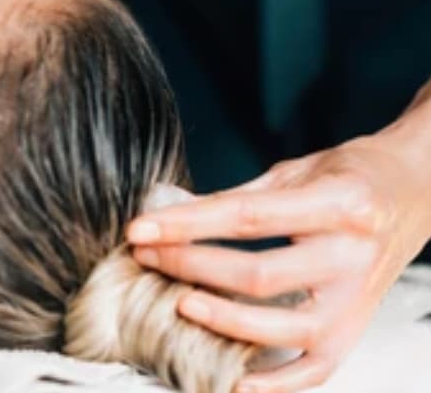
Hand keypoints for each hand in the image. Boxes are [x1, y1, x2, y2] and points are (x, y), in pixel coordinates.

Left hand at [126, 132, 430, 392]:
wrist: (416, 191)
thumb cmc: (351, 176)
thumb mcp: (295, 170)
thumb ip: (236, 197)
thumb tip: (168, 211)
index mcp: (338, 203)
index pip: (245, 218)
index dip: (186, 225)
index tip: (140, 229)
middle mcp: (353, 253)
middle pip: (259, 274)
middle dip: (190, 266)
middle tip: (146, 257)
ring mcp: (358, 297)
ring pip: (284, 326)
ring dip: (223, 320)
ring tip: (178, 302)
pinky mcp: (357, 327)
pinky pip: (317, 368)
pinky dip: (276, 382)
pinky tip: (235, 379)